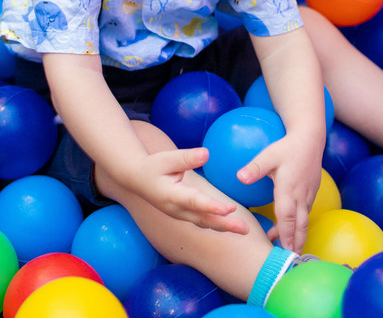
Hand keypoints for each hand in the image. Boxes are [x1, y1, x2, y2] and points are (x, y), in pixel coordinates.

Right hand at [130, 146, 250, 234]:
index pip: (195, 202)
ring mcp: (180, 215)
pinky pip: (203, 222)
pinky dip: (218, 225)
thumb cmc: (153, 166)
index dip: (211, 206)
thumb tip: (207, 153)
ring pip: (205, 223)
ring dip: (224, 227)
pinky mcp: (184, 215)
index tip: (229, 209)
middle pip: (203, 219)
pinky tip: (232, 226)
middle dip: (225, 224)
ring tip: (244, 230)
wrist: (137, 179)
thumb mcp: (167, 158)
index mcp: (171, 195)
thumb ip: (186, 157)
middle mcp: (177, 209)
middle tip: (244, 229)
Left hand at [237, 133, 322, 251]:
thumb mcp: (268, 155)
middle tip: (291, 260)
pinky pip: (305, 213)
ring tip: (290, 250)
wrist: (310, 138)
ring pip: (303, 220)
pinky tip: (290, 228)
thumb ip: (254, 168)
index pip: (287, 217)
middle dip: (296, 242)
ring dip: (297, 235)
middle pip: (299, 225)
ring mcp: (308, 195)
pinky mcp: (311, 193)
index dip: (286, 235)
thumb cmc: (287, 147)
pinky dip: (299, 224)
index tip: (285, 250)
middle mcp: (301, 196)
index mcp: (289, 189)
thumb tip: (239, 177)